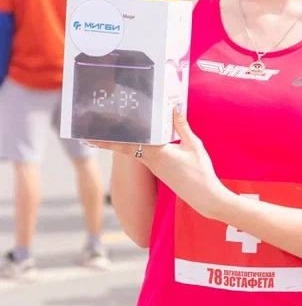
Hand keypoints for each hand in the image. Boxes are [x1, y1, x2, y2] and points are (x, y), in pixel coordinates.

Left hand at [91, 109, 228, 218]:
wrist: (205, 197)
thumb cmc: (201, 173)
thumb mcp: (194, 146)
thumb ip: (182, 126)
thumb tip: (174, 107)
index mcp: (157, 154)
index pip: (128, 143)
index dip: (109, 139)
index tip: (93, 134)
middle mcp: (151, 161)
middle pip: (125, 147)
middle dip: (108, 141)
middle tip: (92, 132)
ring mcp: (154, 168)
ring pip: (133, 151)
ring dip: (121, 143)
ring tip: (110, 132)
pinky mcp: (159, 171)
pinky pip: (142, 156)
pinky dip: (135, 147)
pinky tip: (136, 141)